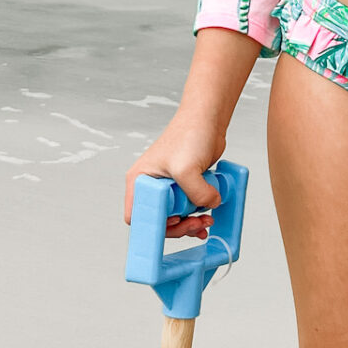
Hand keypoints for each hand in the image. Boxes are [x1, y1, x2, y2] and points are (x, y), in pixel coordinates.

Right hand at [125, 118, 223, 240]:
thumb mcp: (187, 169)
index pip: (136, 215)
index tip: (175, 221)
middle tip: (196, 224)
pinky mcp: (185, 186)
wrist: (207, 120)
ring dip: (191, 223)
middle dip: (179, 227)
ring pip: (175, 217)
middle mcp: (151, 186)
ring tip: (206, 220)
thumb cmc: (189, 135)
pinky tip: (207, 217)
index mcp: (140, 180)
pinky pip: (188, 209)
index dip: (154, 225)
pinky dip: (197, 216)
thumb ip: (197, 194)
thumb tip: (210, 206)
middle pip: (159, 219)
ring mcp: (169, 187)